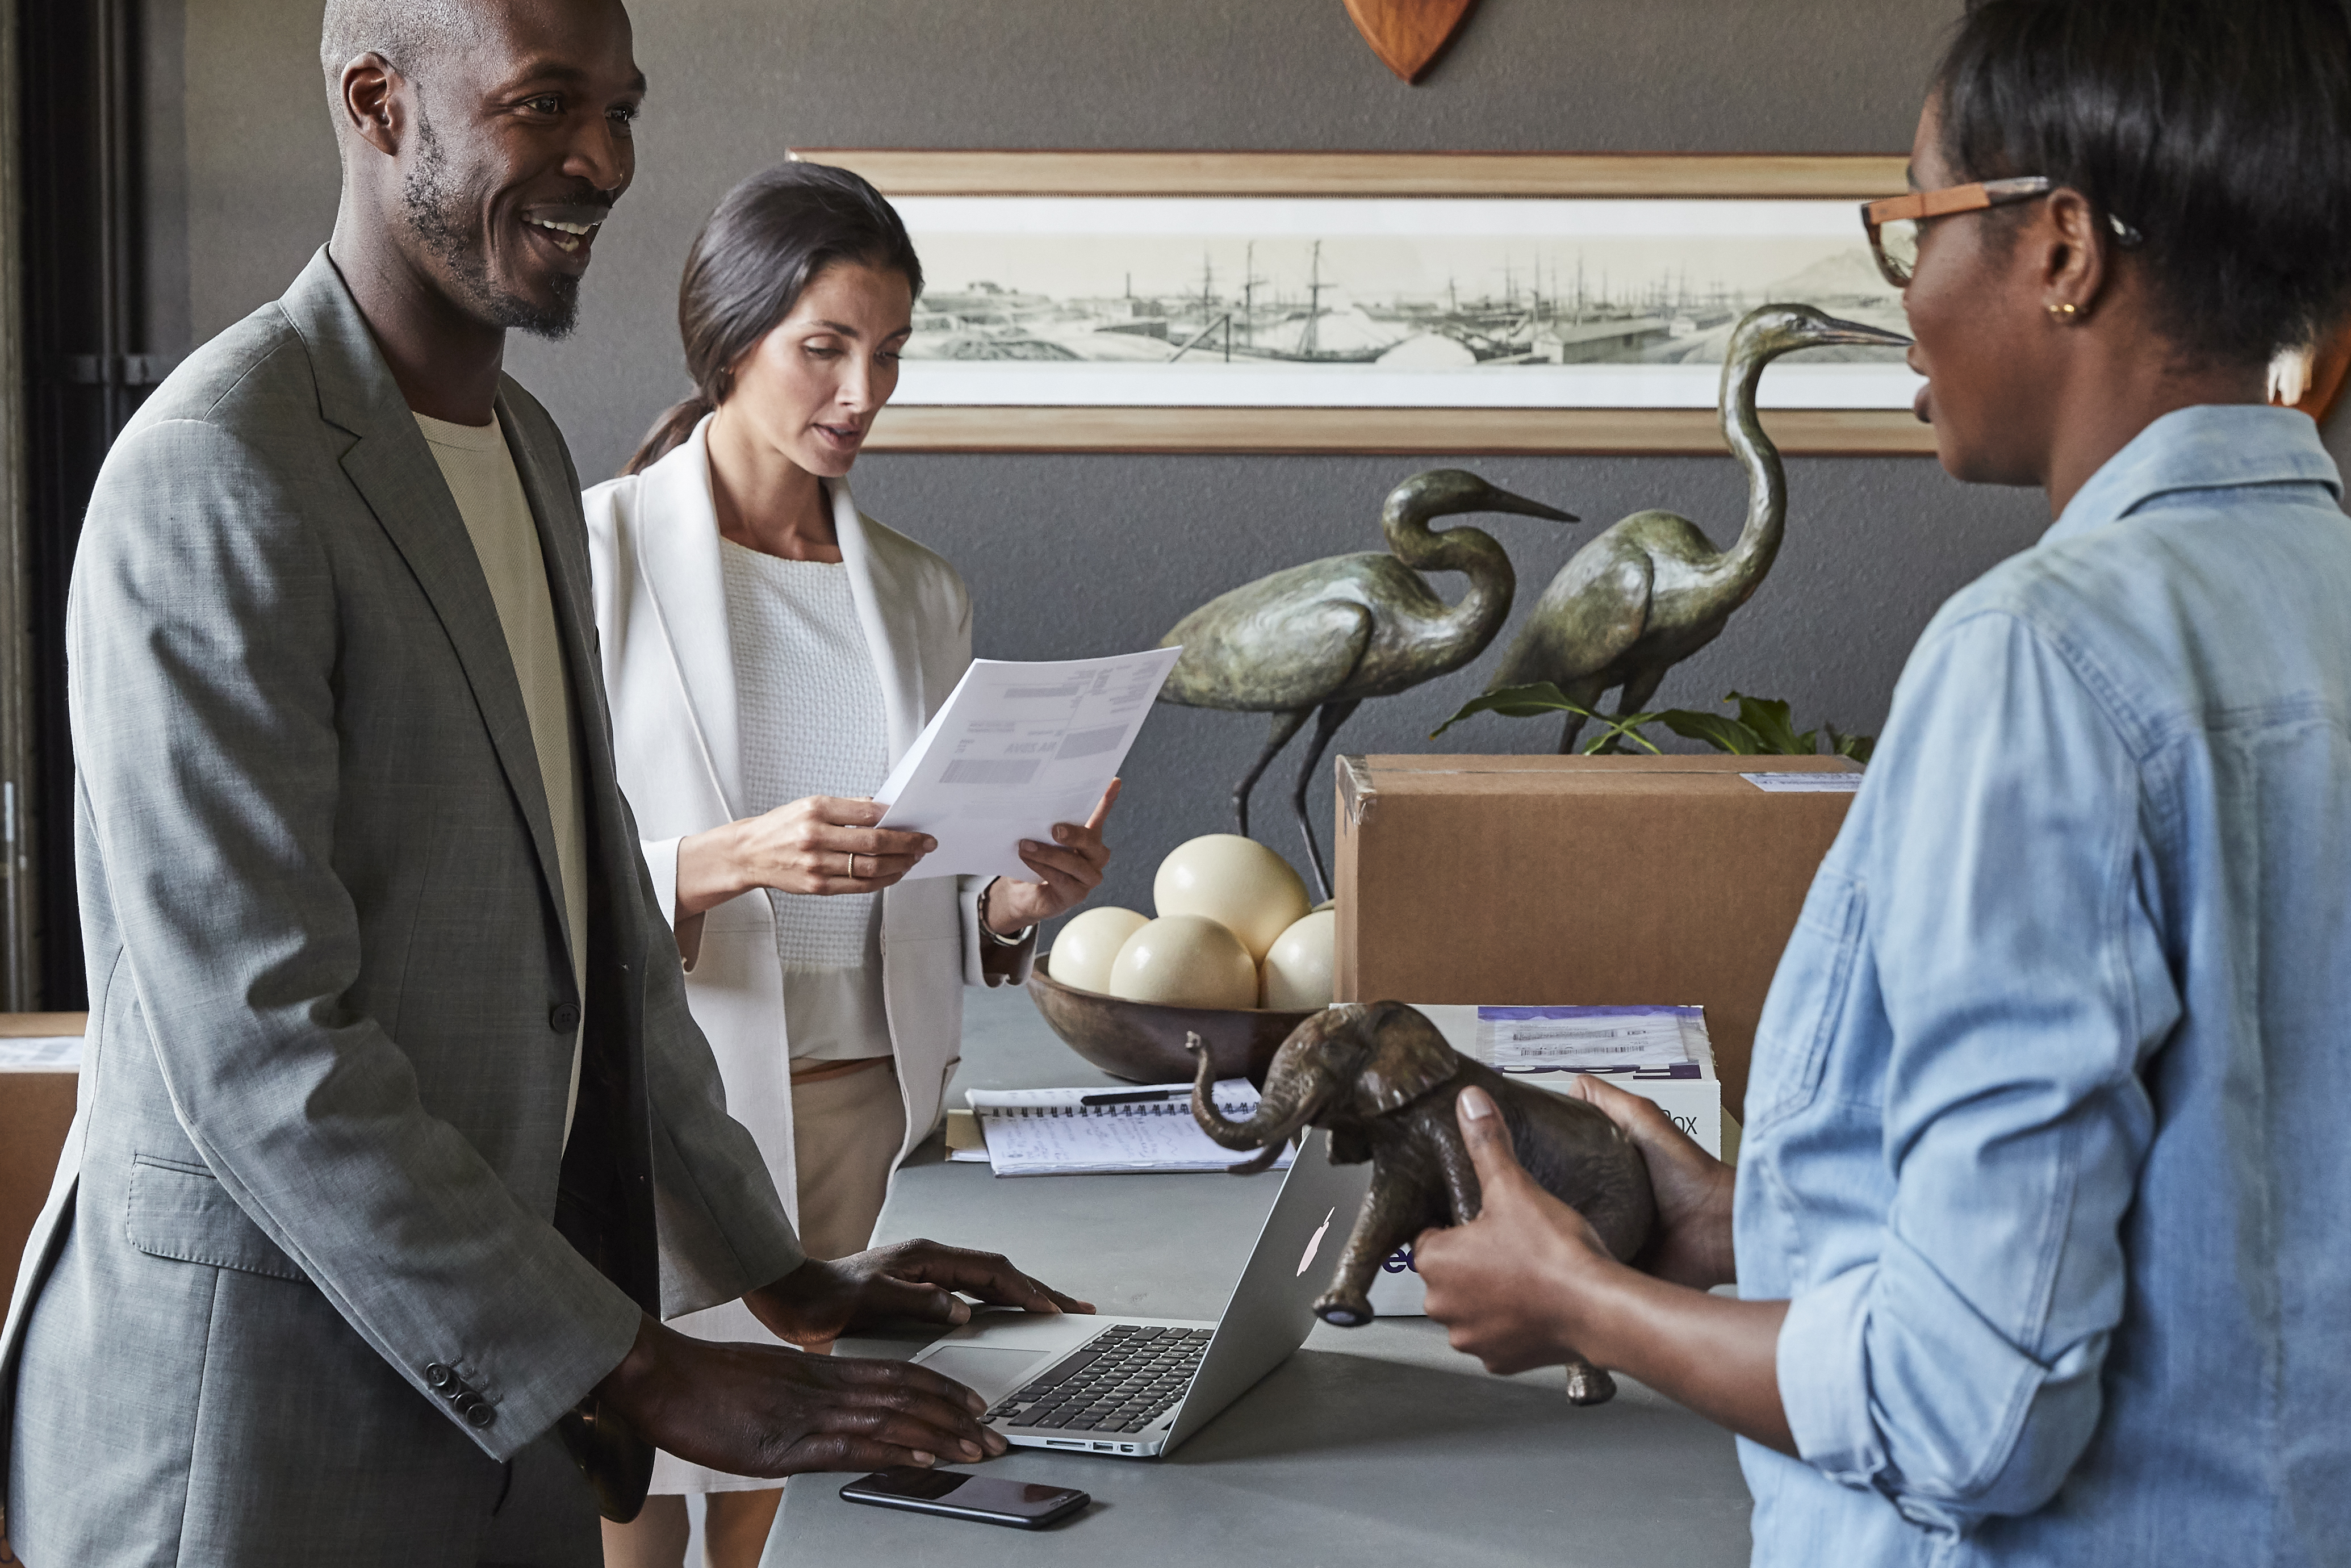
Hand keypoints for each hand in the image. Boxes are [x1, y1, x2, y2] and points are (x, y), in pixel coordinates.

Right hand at [594, 1314, 1008, 1476]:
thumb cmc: (709, 1383)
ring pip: (894, 1419)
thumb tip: (831, 1417)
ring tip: (979, 1448)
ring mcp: (812, 1413)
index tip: (975, 1404)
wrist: (665, 1377)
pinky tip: (922, 1459)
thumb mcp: (770, 1385)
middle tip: (997, 1433)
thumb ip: (807, 1397)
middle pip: (909, 1395)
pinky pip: (854, 1447)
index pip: (899, 1375)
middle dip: (959, 1416)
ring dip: (942, 1436)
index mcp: (824, 1371)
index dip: (943, 1389)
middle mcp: (828, 1386)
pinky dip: (895, 1453)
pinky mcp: (791, 1442)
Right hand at [677, 796, 935, 916]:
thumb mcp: (809, 805)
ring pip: (870, 868)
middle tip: (926, 843)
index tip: (915, 821)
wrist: (748, 854)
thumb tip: (883, 810)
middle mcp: (815, 837)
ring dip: (899, 864)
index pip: (867, 814)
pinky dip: (882, 881)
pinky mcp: (817, 887)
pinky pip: (859, 886)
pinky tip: (895, 874)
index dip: (897, 820)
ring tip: (914, 859)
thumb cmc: (781, 827)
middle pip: (873, 843)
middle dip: (907, 844)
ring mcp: (816, 865)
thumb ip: (847, 808)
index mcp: (815, 810)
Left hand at [743, 1238, 1095, 1348]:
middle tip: (1075, 1306)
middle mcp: (930, 1260)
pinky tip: (1007, 1315)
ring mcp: (926, 1272)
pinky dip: (998, 1301)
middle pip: (999, 1272)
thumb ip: (919, 1302)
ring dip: (1022, 1294)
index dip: (1027, 1291)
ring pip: (988, 1280)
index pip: (992, 1272)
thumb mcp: (871, 1300)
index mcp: (926, 1257)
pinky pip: (972, 1291)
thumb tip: (963, 1310)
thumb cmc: (823, 1299)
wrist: (790, 1295)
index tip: (1055, 1309)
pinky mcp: (918, 1286)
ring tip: (1054, 1309)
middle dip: (1039, 1288)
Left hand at [982, 778, 1120, 933]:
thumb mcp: (1034, 837)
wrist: (1020, 893)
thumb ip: (1039, 825)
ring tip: (1026, 846)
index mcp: (1086, 836)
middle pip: (1092, 842)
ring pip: (1076, 864)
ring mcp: (1087, 877)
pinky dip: (1044, 869)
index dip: (1107, 800)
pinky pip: (1063, 880)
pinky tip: (1030, 861)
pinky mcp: (1076, 895)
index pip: (1099, 816)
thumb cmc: (1031, 860)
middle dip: (1074, 834)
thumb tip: (1029, 808)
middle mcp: (1093, 856)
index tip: (1113, 781)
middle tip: (1054, 829)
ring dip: (1050, 854)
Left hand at [1417, 1087, 1796, 1451]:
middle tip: (1514, 1242)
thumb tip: (1470, 1104)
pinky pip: (1500, 1335)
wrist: (1599, 1309)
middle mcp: (1443, 1306)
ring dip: (1494, 1292)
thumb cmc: (1555, 1255)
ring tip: (1530, 1270)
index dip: (1461, 1224)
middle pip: (1451, 1271)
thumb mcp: (1514, 1186)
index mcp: (1435, 1262)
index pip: (1432, 1235)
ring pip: (1474, 1305)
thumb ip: (1488, 1144)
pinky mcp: (1501, 1361)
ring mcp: (1472, 1338)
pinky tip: (1541, 1301)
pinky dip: (1515, 1322)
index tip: (1488, 1220)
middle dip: (1476, 1258)